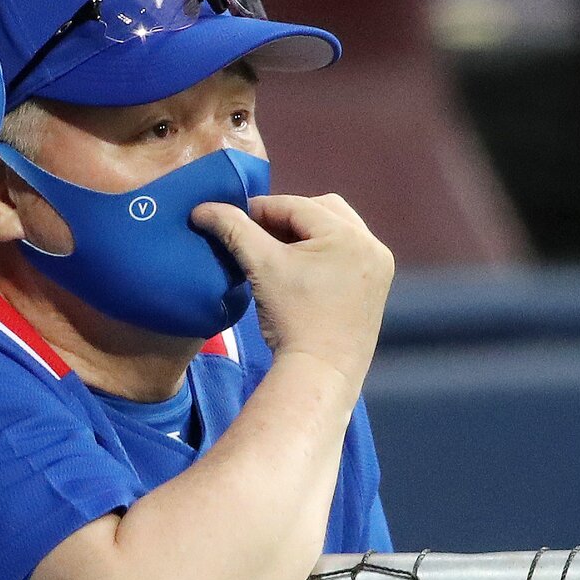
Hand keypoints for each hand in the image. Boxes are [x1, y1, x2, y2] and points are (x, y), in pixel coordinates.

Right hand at [192, 194, 393, 389]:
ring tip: (277, 251)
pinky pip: (346, 253)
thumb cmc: (291, 319)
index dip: (259, 209)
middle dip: (287, 218)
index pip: (296, 206)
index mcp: (348, 235)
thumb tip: (202, 209)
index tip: (232, 218)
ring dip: (306, 233)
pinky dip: (322, 252)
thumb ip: (232, 229)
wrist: (319, 373)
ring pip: (335, 230)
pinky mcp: (376, 286)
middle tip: (258, 234)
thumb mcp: (260, 267)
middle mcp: (371, 245)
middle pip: (322, 210)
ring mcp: (378, 267)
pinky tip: (299, 269)